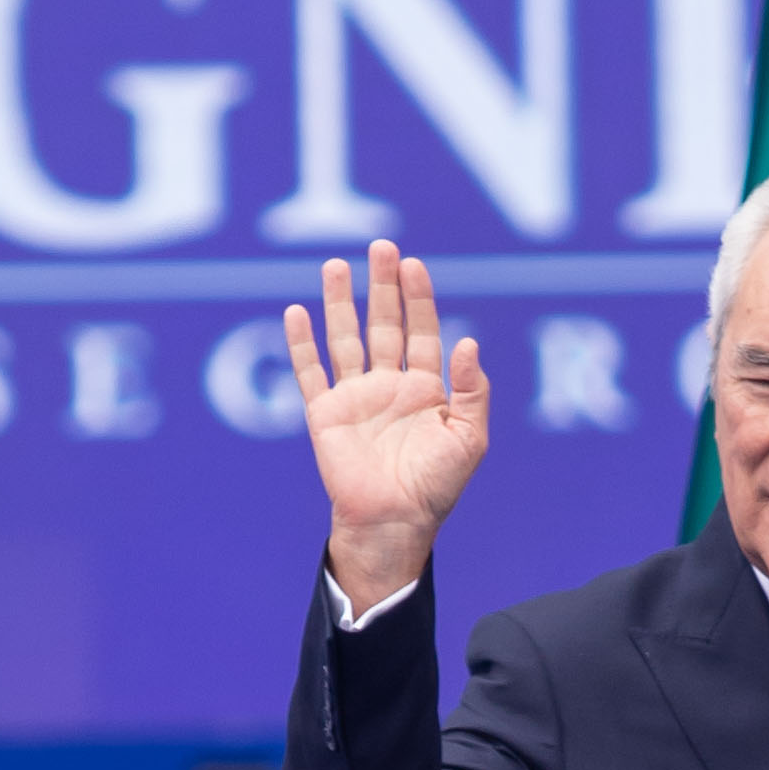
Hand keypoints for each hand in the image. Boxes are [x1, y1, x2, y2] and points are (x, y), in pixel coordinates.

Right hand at [283, 237, 489, 611]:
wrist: (395, 523)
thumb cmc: (436, 488)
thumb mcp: (469, 438)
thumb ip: (471, 390)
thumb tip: (468, 341)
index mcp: (426, 389)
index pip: (421, 331)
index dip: (418, 298)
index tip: (413, 265)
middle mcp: (389, 386)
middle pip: (383, 324)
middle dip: (382, 286)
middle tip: (381, 246)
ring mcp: (355, 397)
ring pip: (345, 338)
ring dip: (340, 302)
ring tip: (334, 265)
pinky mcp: (325, 414)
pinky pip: (310, 372)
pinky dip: (301, 343)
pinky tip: (297, 312)